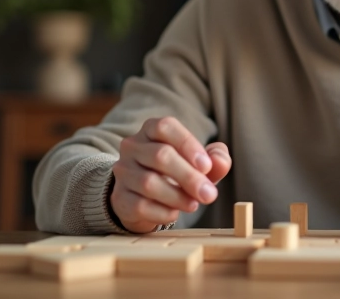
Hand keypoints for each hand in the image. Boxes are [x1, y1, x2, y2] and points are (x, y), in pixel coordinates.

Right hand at [110, 116, 230, 232]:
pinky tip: (175, 213)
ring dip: (177, 196)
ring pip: (148, 182)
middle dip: (189, 177)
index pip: (165, 127)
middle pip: (160, 156)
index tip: (207, 166)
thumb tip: (220, 161)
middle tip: (209, 194)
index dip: (188, 145)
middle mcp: (132, 146)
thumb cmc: (177, 174)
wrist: (145, 198)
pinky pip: (140, 205)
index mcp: (151, 130)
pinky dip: (162, 212)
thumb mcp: (200, 163)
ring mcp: (123, 172)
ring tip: (194, 204)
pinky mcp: (119, 198)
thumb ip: (216, 159)